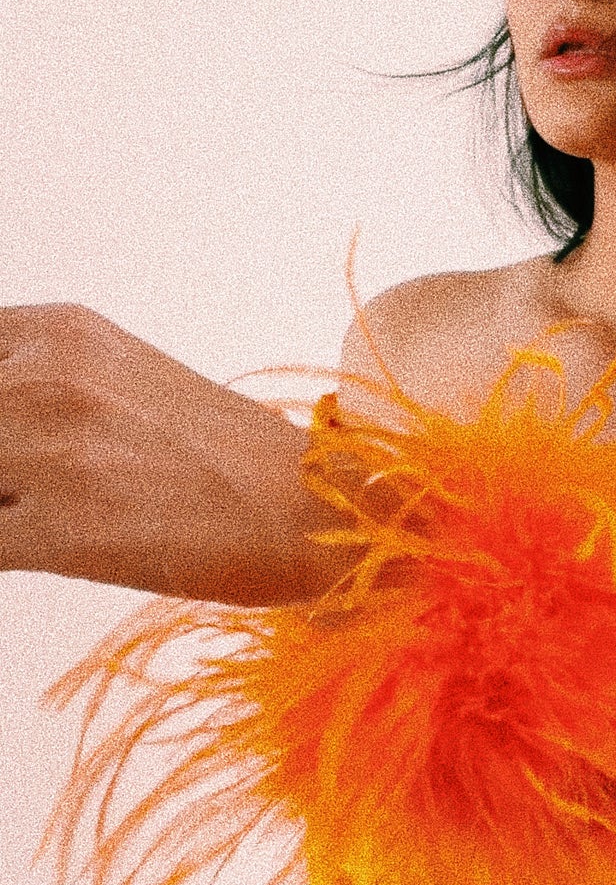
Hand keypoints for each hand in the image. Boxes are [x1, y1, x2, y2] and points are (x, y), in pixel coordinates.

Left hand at [0, 303, 336, 603]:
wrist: (315, 510)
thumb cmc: (226, 461)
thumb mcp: (119, 383)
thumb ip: (35, 390)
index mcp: (59, 332)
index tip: (8, 448)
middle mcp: (49, 376)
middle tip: (28, 490)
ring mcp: (56, 451)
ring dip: (0, 506)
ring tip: (45, 518)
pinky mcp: (66, 530)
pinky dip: (4, 551)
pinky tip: (44, 552)